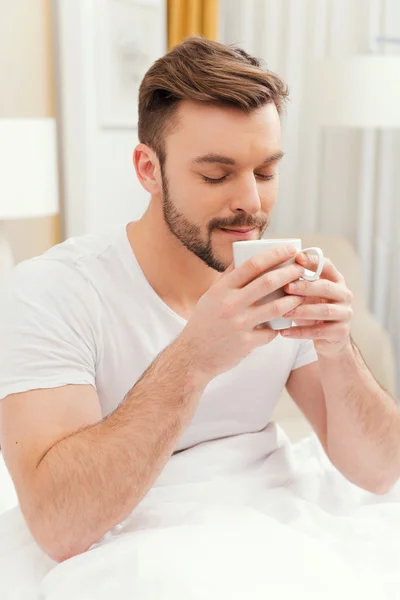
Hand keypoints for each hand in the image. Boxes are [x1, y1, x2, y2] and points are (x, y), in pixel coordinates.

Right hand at [179, 245, 305, 379]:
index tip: (289, 250)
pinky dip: (279, 327)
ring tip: (303, 294)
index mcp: (222, 289)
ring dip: (293, 299)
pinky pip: (271, 332)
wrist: (193, 355)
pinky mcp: (246, 343)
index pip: (252, 265)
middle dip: (290, 273)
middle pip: (267, 282)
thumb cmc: (204, 322)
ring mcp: (239, 324)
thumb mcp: (211, 296)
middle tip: (302, 269)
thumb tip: (242, 254)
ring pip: (275, 307)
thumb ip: (228, 278)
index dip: (274, 255)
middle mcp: (230, 304)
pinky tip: (285, 323)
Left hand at [278, 253, 352, 355]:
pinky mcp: (341, 332)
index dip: (313, 261)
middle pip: (326, 287)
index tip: (297, 257)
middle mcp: (344, 294)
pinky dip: (300, 332)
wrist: (328, 339)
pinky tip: (285, 332)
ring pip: (324, 310)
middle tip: (286, 287)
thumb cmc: (313, 310)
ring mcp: (345, 313)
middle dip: (305, 287)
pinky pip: (319, 331)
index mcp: (336, 280)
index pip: (327, 266)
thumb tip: (275, 270)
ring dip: (302, 311)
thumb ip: (299, 282)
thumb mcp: (307, 294)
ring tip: (284, 312)